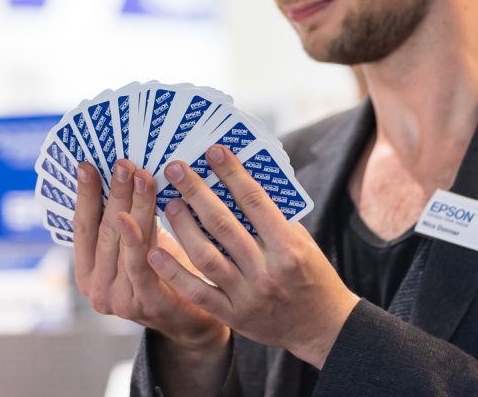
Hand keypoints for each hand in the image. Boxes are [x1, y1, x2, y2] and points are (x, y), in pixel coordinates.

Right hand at [72, 159, 228, 350]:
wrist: (195, 318)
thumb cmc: (165, 271)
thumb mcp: (139, 244)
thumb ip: (126, 219)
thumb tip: (126, 169)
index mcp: (87, 272)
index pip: (82, 226)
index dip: (84, 195)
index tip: (87, 164)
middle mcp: (96, 288)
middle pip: (104, 230)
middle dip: (114, 193)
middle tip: (123, 163)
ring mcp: (119, 300)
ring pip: (124, 244)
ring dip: (133, 207)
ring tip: (141, 177)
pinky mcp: (147, 305)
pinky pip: (141, 267)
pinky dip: (138, 241)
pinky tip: (139, 218)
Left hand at [147, 145, 358, 368]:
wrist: (322, 326)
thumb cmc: (311, 274)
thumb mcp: (303, 242)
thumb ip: (273, 217)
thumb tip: (238, 181)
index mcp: (288, 247)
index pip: (255, 202)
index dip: (232, 173)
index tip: (212, 151)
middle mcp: (267, 271)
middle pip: (223, 225)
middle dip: (197, 192)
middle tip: (176, 168)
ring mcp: (248, 296)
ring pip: (206, 257)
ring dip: (182, 227)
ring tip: (169, 203)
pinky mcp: (234, 316)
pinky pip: (197, 292)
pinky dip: (174, 272)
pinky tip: (155, 252)